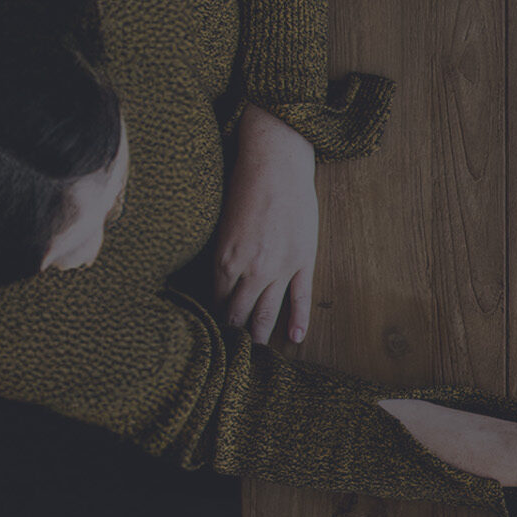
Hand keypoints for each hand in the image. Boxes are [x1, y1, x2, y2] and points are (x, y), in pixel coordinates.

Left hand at [214, 104, 319, 345]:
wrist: (276, 163)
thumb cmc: (243, 186)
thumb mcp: (220, 225)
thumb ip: (221, 255)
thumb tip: (219, 279)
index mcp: (223, 261)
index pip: (217, 302)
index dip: (214, 319)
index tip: (213, 332)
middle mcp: (250, 271)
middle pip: (239, 314)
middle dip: (234, 335)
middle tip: (232, 352)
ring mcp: (279, 268)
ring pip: (267, 312)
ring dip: (261, 334)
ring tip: (257, 353)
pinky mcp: (303, 260)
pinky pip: (300, 296)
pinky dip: (298, 319)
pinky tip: (296, 338)